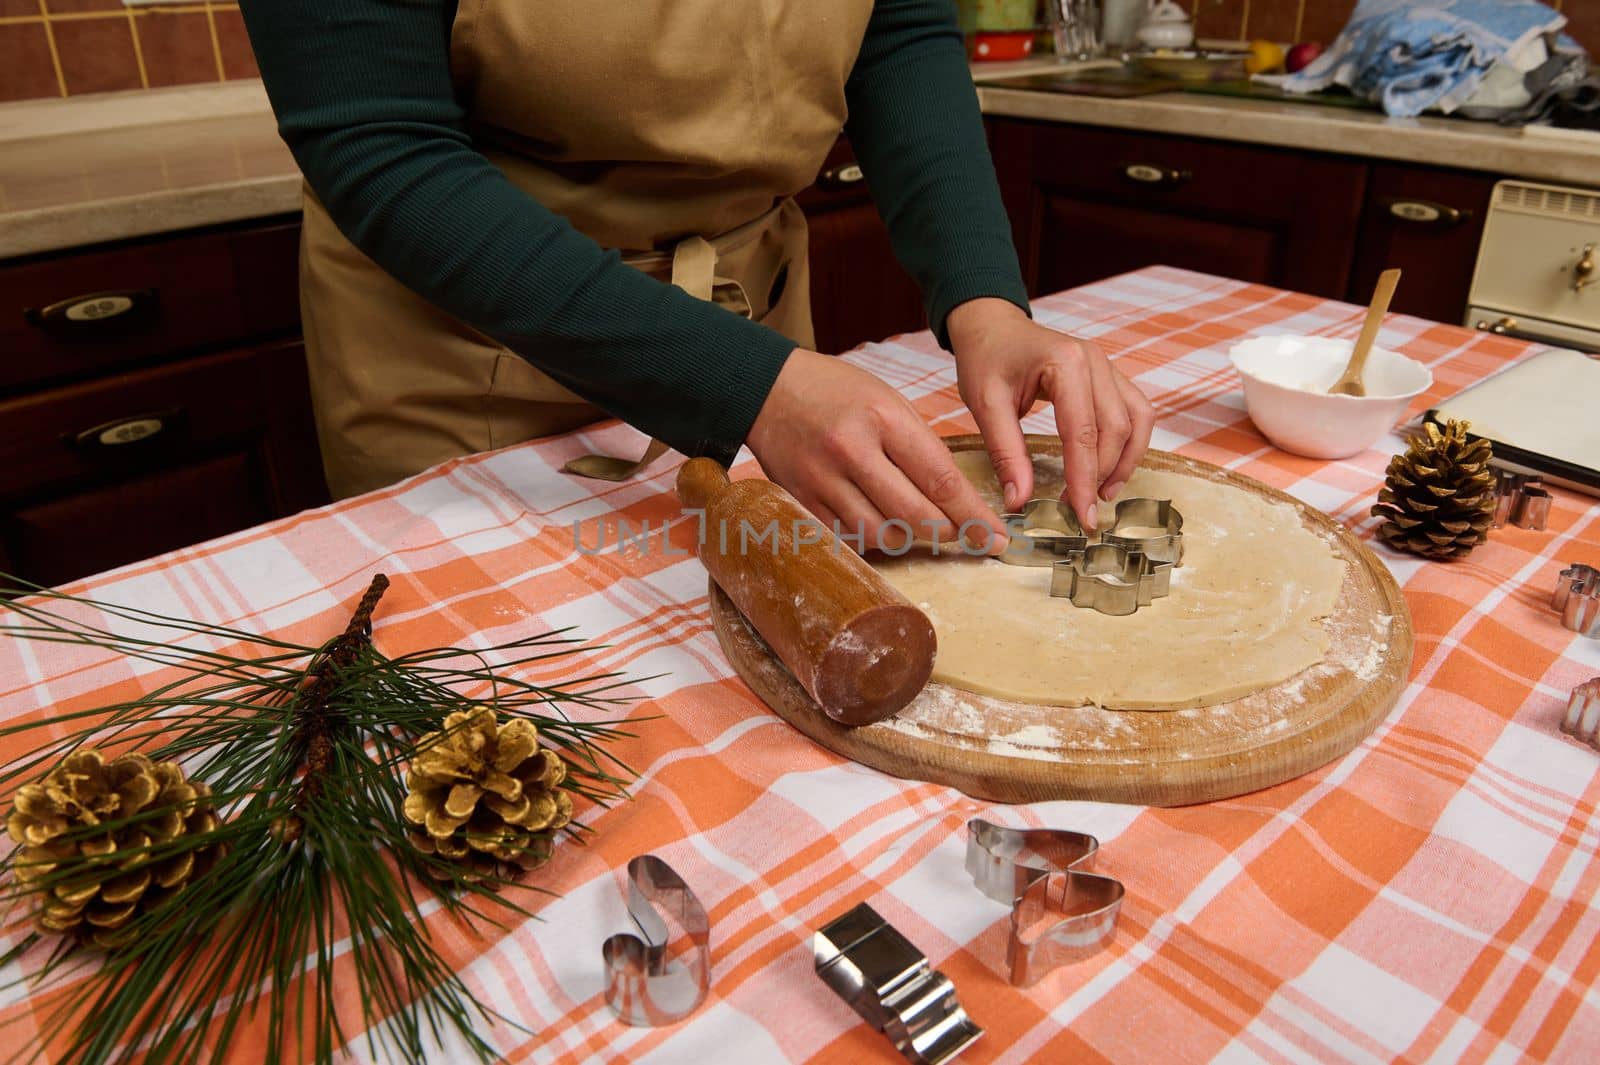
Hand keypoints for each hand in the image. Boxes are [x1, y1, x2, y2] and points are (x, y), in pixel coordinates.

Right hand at [746, 349, 1008, 552]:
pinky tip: (878, 525)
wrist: (766, 389)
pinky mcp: (801, 501)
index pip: (940, 479)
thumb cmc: (834, 391)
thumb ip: (918, 444)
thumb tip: (954, 496)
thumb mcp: (886, 399)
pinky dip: (870, 539)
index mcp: (883, 418)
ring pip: (881, 536)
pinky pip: (847, 538)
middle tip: (962, 537)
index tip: (996, 539)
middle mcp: (852, 451)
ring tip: (914, 526)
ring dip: (907, 539)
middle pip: (914, 516)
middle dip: (947, 534)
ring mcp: (823, 480)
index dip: (973, 516)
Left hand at [947, 298, 1154, 529]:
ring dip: (1125, 462)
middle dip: (1102, 476)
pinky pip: (1135, 411)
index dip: (1084, 479)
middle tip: (1082, 514)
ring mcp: (1108, 366)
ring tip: (1102, 495)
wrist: (991, 326)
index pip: (1083, 432)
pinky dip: (1129, 443)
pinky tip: (1111, 469)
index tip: (1081, 516)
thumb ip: (1005, 452)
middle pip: (1116, 429)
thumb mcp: (985, 404)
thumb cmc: (986, 358)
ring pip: (1136, 421)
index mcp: (1066, 363)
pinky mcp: (1110, 376)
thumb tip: (1020, 501)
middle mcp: (1096, 362)